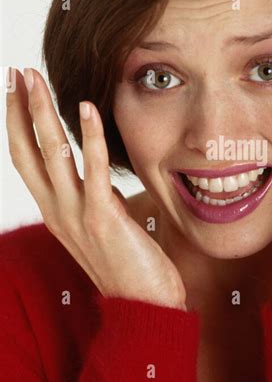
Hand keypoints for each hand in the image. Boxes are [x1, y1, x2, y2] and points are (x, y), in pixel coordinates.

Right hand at [6, 68, 186, 309]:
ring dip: (41, 112)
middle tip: (16, 72)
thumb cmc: (131, 266)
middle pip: (27, 151)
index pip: (27, 160)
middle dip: (20, 109)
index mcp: (56, 212)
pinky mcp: (103, 219)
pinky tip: (87, 107)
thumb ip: (99, 201)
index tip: (16, 92)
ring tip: (35, 77)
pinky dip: (88, 136)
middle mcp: (58, 212)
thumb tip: (104, 179)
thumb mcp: (106, 227)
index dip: (18, 124)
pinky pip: (92, 170)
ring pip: (51, 154)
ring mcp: (77, 216)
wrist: (146, 309)